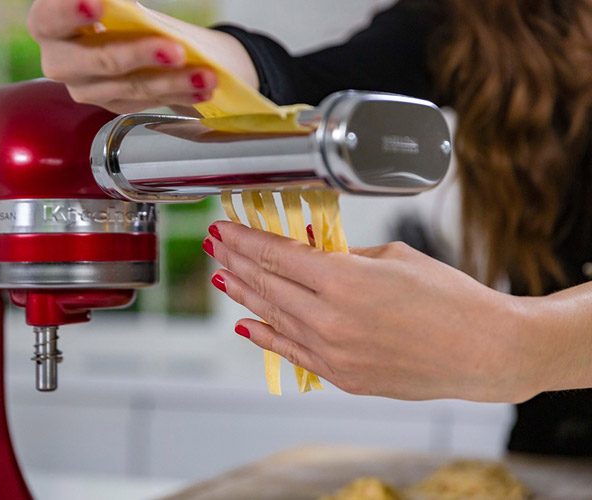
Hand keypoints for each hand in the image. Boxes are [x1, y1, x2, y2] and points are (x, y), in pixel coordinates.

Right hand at [27, 0, 257, 112]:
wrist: (119, 30)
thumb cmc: (109, 10)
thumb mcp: (110, 4)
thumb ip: (117, 4)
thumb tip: (126, 4)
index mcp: (48, 24)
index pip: (50, 19)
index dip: (70, 12)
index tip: (98, 4)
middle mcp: (61, 62)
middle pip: (99, 62)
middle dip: (140, 56)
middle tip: (175, 51)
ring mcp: (87, 88)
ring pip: (130, 87)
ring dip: (172, 82)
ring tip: (204, 75)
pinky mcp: (111, 103)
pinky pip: (146, 101)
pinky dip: (177, 94)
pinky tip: (200, 87)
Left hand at [204, 221, 547, 402]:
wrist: (485, 351)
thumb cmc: (450, 298)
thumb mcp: (393, 258)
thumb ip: (342, 255)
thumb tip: (307, 247)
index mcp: (344, 281)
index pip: (276, 254)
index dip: (244, 239)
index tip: (224, 228)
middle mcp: (330, 319)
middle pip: (266, 283)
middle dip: (236, 261)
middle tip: (216, 246)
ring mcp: (333, 353)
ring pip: (272, 317)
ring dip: (243, 295)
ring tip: (221, 276)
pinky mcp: (342, 376)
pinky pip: (291, 352)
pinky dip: (265, 335)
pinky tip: (246, 323)